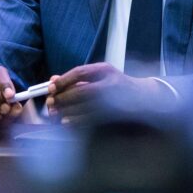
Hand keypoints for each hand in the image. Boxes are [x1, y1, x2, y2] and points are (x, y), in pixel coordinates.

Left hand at [45, 62, 171, 124]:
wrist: (142, 98)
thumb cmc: (117, 85)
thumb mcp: (99, 76)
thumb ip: (77, 78)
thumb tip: (53, 80)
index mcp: (105, 70)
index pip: (79, 72)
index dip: (62, 81)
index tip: (51, 87)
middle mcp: (109, 84)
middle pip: (80, 91)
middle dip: (62, 99)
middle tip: (50, 103)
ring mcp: (112, 100)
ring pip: (83, 107)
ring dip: (66, 112)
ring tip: (56, 114)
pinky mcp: (112, 114)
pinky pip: (90, 119)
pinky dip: (75, 121)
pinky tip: (67, 122)